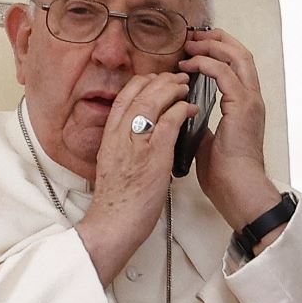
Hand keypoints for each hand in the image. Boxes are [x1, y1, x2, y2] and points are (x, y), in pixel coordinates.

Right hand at [76, 72, 198, 284]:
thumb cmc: (117, 202)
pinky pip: (170, 120)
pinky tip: (192, 109)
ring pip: (154, 100)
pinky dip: (182, 110)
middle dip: (160, 80)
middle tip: (177, 79)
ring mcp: (136, 143)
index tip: (155, 81)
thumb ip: (124, 149)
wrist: (113, 224)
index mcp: (109, 137)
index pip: (122, 97)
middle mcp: (120, 134)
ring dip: (173, 89)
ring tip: (187, 88)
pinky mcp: (154, 154)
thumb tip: (140, 140)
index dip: (141, 83)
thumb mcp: (112, 166)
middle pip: (138, 92)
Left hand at [179, 28, 281, 230]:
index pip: (235, 65)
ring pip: (237, 57)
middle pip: (240, 53)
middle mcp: (252, 98)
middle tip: (192, 36)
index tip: (193, 47)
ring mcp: (250, 101)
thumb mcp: (207, 138)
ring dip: (212, 46)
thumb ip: (200, 121)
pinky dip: (207, 64)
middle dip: (216, 39)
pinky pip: (225, 74)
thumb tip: (183, 112)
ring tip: (190, 44)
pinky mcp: (243, 106)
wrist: (237, 188)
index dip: (217, 50)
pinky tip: (190, 64)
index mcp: (245, 105)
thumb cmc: (223, 172)